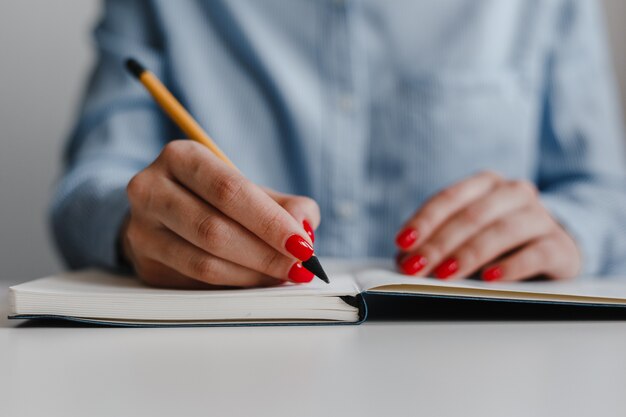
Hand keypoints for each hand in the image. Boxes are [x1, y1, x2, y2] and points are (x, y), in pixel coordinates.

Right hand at [121, 140, 319, 287]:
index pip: (229, 191)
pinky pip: (197, 284)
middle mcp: (151, 190)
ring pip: (203, 263)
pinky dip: (234, 287)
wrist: (162, 212)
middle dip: (265, 253)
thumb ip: (284, 205)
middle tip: (299, 266)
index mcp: (181, 157)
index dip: (269, 221)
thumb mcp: (248, 188)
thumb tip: (305, 227)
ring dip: (252, 275)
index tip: (303, 244)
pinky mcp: (146, 265)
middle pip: (213, 229)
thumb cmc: (214, 197)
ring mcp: (142, 231)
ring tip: (283, 276)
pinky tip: (257, 282)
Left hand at [394, 171, 581, 281]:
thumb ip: (436, 244)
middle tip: (416, 268)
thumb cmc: (498, 244)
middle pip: (471, 216)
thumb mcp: (465, 238)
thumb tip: (404, 260)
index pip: (449, 198)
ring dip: (469, 254)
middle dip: (439, 244)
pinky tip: (489, 279)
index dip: (424, 221)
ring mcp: (540, 217)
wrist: (553, 251)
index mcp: (485, 184)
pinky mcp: (560, 246)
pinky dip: (510, 266)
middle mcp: (514, 193)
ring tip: (445, 274)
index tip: (403, 243)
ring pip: (501, 231)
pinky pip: (535, 254)